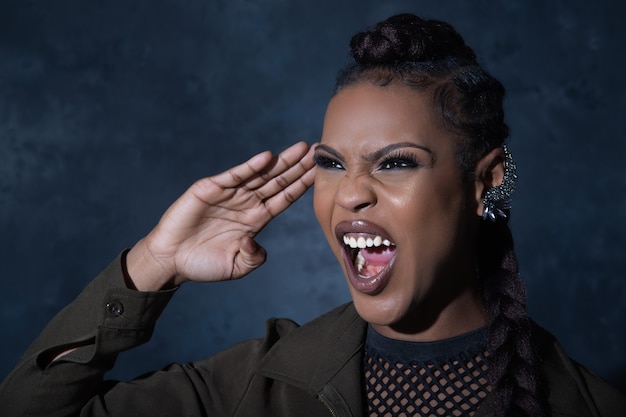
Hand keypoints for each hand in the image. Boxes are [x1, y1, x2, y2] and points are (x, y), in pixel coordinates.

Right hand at [126, 141, 315, 290]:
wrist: (171, 259)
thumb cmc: (203, 264)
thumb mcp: (236, 267)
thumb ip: (254, 257)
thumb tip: (259, 244)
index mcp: (256, 219)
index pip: (285, 198)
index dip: (302, 185)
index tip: (320, 173)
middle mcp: (247, 203)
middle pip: (279, 181)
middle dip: (298, 167)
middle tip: (318, 150)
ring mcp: (230, 194)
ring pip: (261, 174)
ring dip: (281, 161)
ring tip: (301, 148)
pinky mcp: (211, 188)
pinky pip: (235, 175)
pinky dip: (251, 166)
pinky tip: (268, 157)